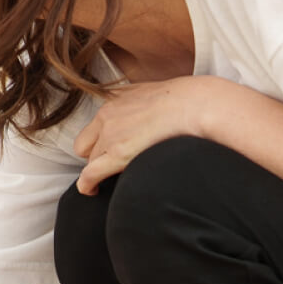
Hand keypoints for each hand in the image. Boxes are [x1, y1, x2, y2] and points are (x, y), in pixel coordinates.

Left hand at [73, 76, 215, 194]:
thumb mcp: (158, 92)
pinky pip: (89, 175)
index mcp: (116, 100)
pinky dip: (87, 185)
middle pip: (85, 144)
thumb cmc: (189, 102)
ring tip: (110, 179)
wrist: (197, 105)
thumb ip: (144, 104)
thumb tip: (153, 113)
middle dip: (95, 155)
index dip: (100, 140)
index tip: (110, 149)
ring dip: (99, 169)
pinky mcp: (116, 154)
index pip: (95, 125)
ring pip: (90, 161)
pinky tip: (92, 191)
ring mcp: (109, 135)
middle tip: (112, 164)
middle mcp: (107, 116)